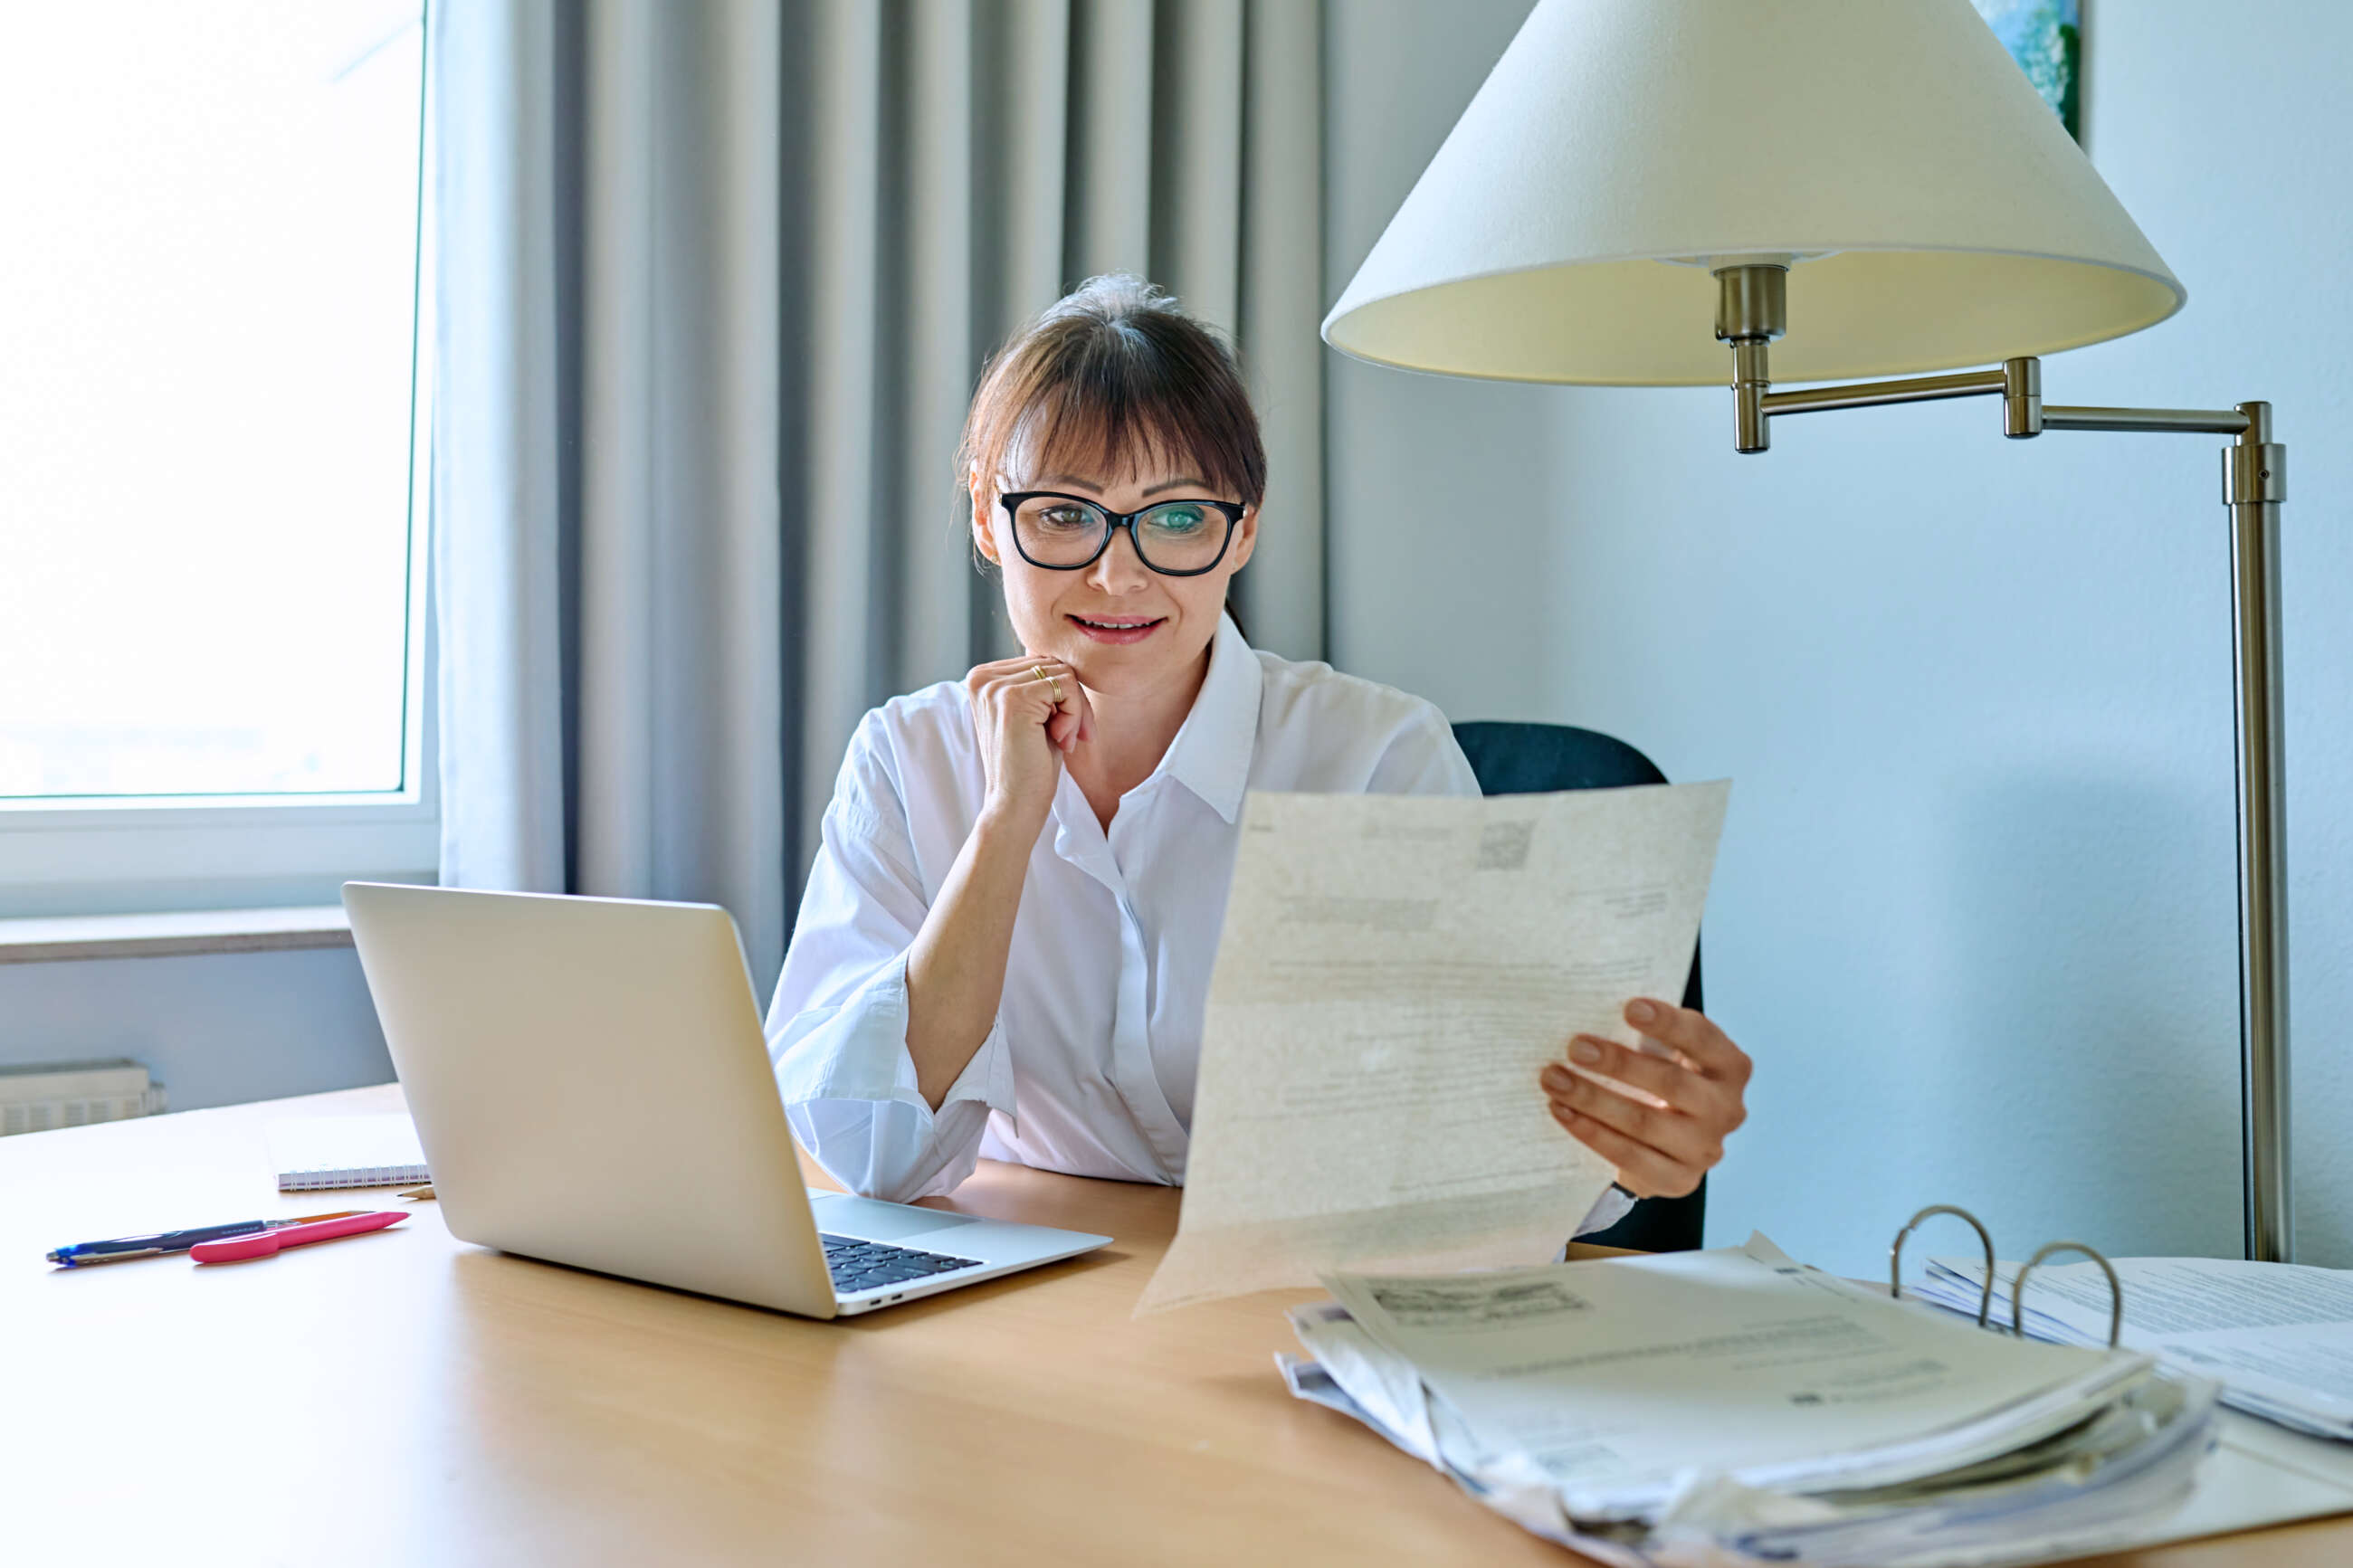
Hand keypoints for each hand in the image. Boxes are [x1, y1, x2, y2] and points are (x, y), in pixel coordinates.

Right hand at [963, 654, 1092, 827]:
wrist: (1014, 805)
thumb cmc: (1029, 764)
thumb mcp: (1035, 714)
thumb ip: (1041, 683)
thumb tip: (1064, 653)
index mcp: (981, 678)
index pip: (1040, 661)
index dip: (1063, 694)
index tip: (1067, 729)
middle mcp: (981, 677)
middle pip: (1053, 663)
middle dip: (1073, 701)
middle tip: (1071, 737)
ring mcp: (994, 687)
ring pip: (1064, 673)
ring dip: (1076, 710)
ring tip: (1064, 739)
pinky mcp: (1013, 698)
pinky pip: (1067, 685)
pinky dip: (1075, 713)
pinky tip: (1061, 739)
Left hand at [1539, 998, 1749, 1198]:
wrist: (1668, 1145)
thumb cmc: (1662, 1081)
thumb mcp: (1668, 1054)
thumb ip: (1647, 1036)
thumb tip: (1592, 1008)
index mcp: (1730, 1067)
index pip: (1703, 1039)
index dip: (1668, 1023)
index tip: (1629, 1008)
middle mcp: (1726, 1109)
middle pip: (1672, 1083)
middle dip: (1619, 1064)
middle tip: (1575, 1047)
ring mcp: (1705, 1148)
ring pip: (1645, 1123)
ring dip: (1593, 1099)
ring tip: (1554, 1079)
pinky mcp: (1680, 1180)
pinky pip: (1629, 1157)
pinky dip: (1591, 1132)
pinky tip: (1562, 1111)